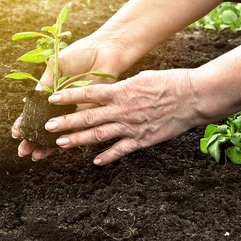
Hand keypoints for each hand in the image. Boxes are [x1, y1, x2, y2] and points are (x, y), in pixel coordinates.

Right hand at [11, 35, 123, 160]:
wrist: (105, 50)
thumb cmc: (80, 54)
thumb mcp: (57, 65)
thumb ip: (46, 83)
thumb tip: (28, 102)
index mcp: (51, 92)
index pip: (33, 111)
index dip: (24, 122)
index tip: (16, 132)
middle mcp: (62, 104)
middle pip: (44, 126)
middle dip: (32, 139)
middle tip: (23, 151)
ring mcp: (75, 110)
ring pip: (59, 131)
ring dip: (47, 145)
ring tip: (36, 155)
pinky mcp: (90, 112)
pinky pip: (77, 128)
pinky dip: (67, 138)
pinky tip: (56, 148)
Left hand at [43, 69, 199, 164]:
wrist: (192, 97)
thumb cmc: (170, 82)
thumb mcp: (142, 78)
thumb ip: (123, 87)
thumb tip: (110, 90)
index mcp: (121, 91)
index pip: (89, 94)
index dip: (69, 97)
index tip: (51, 99)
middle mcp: (122, 109)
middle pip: (88, 117)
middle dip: (66, 122)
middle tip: (47, 128)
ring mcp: (131, 126)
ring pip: (99, 134)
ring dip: (79, 140)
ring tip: (61, 144)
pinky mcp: (143, 139)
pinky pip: (121, 150)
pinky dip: (108, 156)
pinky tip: (96, 162)